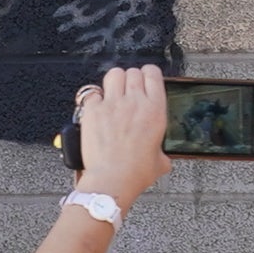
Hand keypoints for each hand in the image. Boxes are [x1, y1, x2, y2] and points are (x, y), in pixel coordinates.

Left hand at [67, 65, 172, 207]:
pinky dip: (94, 97)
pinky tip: (96, 107)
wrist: (112, 180)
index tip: (145, 80)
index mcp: (155, 110)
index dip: (148, 74)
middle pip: (132, 72)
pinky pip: (92, 92)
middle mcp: (134, 102)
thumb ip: (161, 152)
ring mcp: (112, 104)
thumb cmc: (135, 173)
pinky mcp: (92, 111)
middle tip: (128, 91)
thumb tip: (162, 158)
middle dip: (131, 79)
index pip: (153, 73)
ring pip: (113, 74)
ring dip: (114, 81)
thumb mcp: (159, 162)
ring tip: (113, 93)